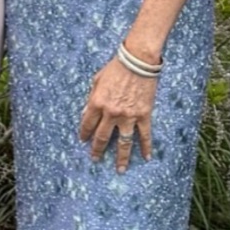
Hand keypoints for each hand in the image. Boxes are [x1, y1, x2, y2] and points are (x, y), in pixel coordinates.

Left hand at [79, 57, 157, 172]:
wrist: (138, 60)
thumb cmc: (116, 67)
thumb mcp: (97, 81)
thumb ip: (91, 98)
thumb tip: (86, 113)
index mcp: (97, 103)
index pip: (87, 124)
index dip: (84, 134)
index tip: (83, 140)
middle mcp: (111, 113)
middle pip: (102, 137)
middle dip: (97, 150)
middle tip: (95, 159)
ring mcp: (128, 116)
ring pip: (123, 143)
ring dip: (121, 158)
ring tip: (120, 169)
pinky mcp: (143, 115)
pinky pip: (144, 135)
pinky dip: (146, 147)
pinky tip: (146, 157)